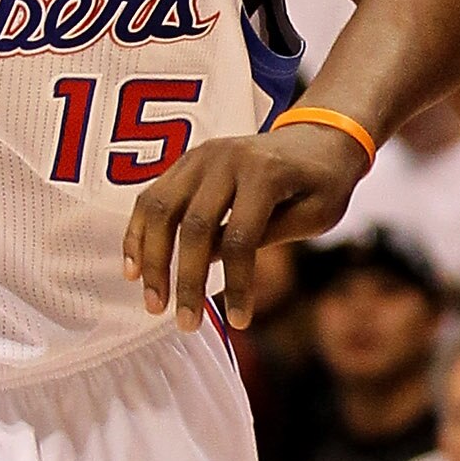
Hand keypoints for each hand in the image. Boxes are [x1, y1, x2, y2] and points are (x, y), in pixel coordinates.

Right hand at [124, 124, 369, 330]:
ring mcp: (200, 157)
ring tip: (154, 304)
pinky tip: (135, 269)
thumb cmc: (324, 183)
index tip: (239, 323)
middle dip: (185, 280)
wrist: (319, 137)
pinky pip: (152, 198)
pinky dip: (139, 233)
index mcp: (265, 173)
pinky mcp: (186, 162)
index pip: (241, 238)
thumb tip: (214, 262)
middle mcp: (225, 160)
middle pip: (193, 227)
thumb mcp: (317, 214)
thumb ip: (269, 235)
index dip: (238, 284)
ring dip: (152, 261)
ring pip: (160, 210)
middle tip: (186, 324)